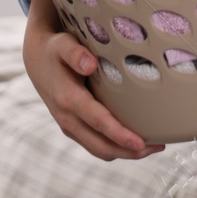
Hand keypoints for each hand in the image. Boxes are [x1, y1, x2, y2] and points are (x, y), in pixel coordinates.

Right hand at [21, 0, 165, 160]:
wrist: (37, 61)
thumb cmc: (55, 50)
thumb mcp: (62, 44)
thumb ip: (75, 52)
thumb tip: (90, 64)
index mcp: (68, 99)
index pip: (98, 122)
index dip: (120, 135)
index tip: (141, 142)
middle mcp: (68, 119)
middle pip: (102, 146)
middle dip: (130, 151)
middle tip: (159, 147)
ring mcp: (70, 127)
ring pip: (100, 150)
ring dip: (126, 153)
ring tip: (153, 146)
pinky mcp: (74, 129)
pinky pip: (97, 145)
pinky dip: (116, 147)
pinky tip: (135, 140)